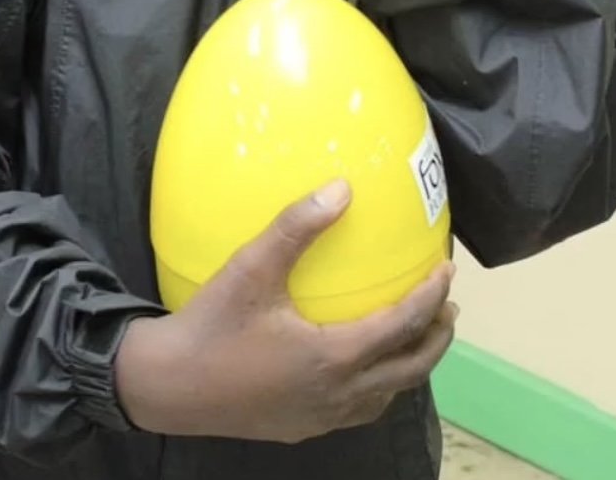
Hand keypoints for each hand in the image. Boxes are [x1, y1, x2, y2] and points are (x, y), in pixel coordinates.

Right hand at [115, 180, 456, 443]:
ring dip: (411, 365)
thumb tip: (342, 188)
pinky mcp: (301, 427)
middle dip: (436, 339)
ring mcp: (319, 418)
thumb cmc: (212, 325)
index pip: (401, 326)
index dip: (430, 297)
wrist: (166, 387)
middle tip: (448, 307)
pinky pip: (359, 410)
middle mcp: (336, 395)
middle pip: (409, 371)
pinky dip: (380, 386)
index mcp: (333, 358)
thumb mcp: (252, 267)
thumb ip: (297, 227)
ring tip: (418, 335)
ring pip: (385, 396)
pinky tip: (365, 367)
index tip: (448, 271)